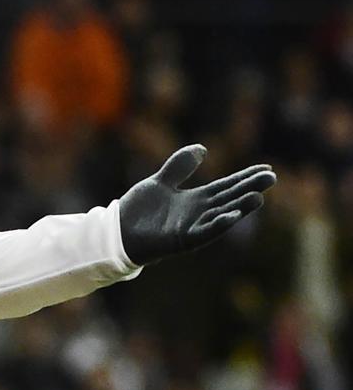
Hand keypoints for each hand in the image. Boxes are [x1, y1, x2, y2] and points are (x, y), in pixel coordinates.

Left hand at [119, 144, 275, 264]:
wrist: (117, 231)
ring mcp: (191, 227)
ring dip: (239, 208)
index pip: (226, 186)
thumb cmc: (139, 210)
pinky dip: (216, 225)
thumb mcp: (161, 181)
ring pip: (220, 216)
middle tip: (271, 178)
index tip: (267, 168)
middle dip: (249, 189)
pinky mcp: (180, 240)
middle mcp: (198, 213)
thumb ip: (179, 166)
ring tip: (258, 197)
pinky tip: (231, 216)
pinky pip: (202, 233)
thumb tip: (203, 149)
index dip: (245, 178)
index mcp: (195, 199)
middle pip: (229, 199)